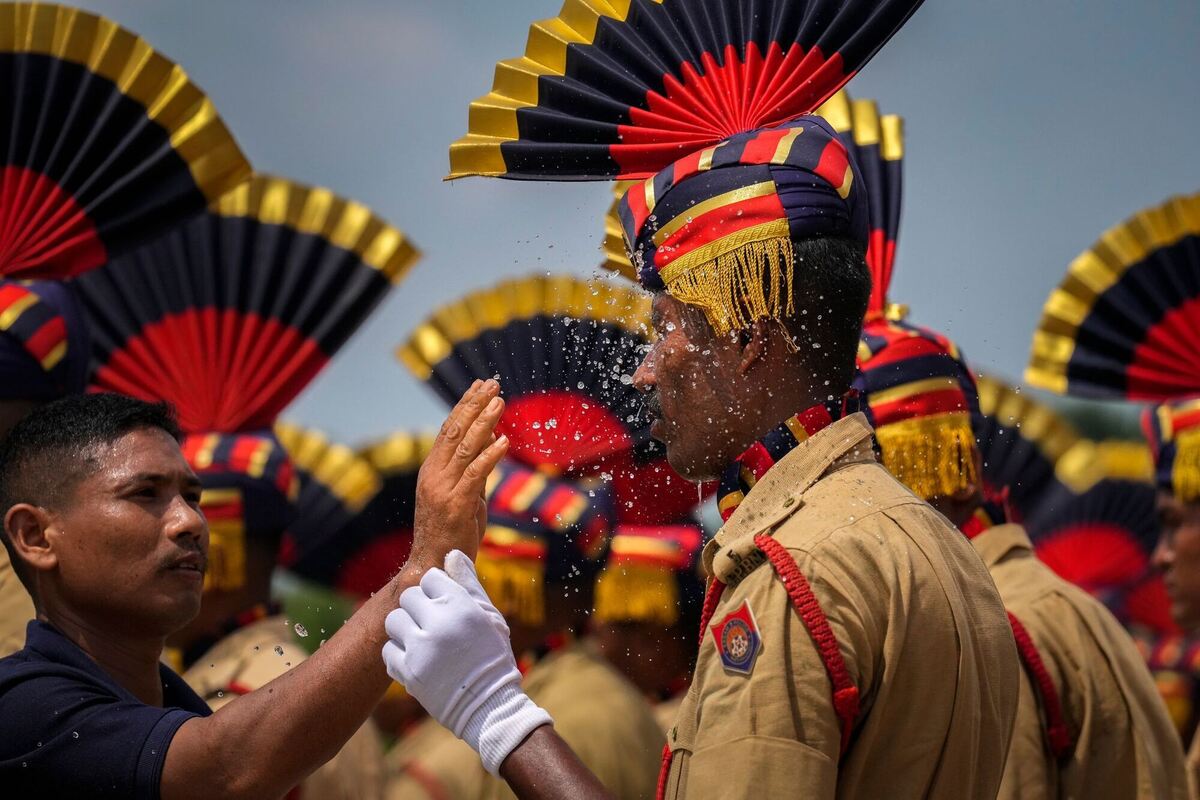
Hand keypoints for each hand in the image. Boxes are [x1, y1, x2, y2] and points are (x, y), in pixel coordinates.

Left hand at [382, 551, 551, 773]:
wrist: (488, 704)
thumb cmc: (492, 654)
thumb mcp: (489, 615)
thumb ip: (468, 583)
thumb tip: (451, 554)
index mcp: (460, 605)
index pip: (430, 577)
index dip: (436, 589)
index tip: (444, 604)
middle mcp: (439, 622)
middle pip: (408, 596)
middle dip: (418, 607)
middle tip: (431, 623)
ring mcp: (421, 648)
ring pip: (393, 621)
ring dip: (404, 628)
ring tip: (420, 639)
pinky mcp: (408, 672)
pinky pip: (388, 650)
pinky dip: (398, 654)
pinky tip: (416, 658)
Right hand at [408, 380, 507, 570]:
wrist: (434, 566)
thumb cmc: (451, 533)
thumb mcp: (464, 496)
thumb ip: (475, 470)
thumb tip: (493, 440)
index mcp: (432, 470)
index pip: (448, 430)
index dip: (464, 406)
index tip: (479, 386)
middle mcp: (434, 475)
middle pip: (454, 431)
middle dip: (475, 405)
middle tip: (492, 384)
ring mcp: (443, 489)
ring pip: (465, 447)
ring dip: (484, 422)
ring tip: (500, 402)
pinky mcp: (457, 504)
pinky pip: (475, 474)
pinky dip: (490, 455)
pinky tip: (504, 440)